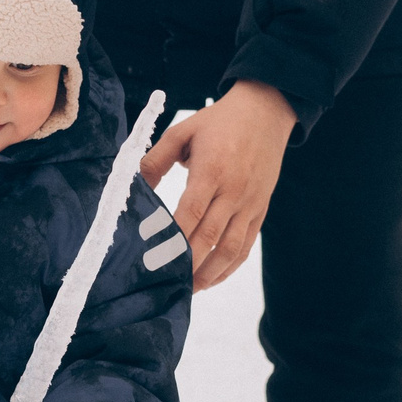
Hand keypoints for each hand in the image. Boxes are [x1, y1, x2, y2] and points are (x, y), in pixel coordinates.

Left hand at [136, 80, 295, 290]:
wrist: (266, 111)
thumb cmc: (219, 121)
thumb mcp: (182, 131)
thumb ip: (155, 159)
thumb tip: (134, 186)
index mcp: (212, 170)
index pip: (191, 211)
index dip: (173, 237)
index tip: (155, 257)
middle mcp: (234, 190)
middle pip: (209, 236)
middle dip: (187, 263)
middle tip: (165, 283)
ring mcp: (250, 203)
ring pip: (231, 248)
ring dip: (210, 273)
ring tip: (188, 289)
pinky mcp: (260, 210)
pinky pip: (246, 245)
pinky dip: (230, 267)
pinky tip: (213, 278)